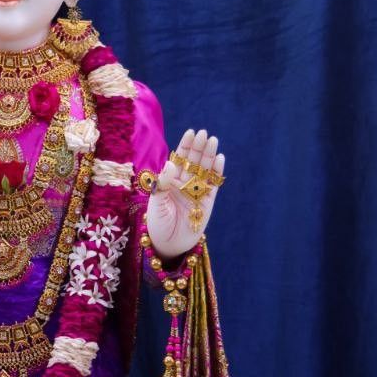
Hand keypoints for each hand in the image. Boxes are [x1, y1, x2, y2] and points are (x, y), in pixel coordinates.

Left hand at [146, 128, 224, 259]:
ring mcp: (197, 191)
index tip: (191, 133)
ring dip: (209, 155)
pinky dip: (217, 172)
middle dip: (199, 147)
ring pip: (205, 170)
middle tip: (204, 134)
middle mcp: (185, 183)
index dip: (185, 146)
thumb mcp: (156, 203)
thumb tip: (171, 163)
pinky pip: (213, 184)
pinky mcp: (208, 201)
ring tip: (213, 141)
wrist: (169, 244)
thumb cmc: (158, 224)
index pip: (179, 159)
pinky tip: (219, 159)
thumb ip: (163, 183)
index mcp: (171, 181)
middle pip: (194, 161)